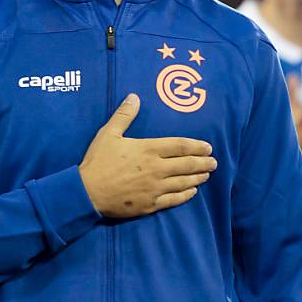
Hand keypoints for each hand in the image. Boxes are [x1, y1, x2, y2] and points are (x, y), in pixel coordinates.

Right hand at [79, 94, 216, 217]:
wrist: (87, 192)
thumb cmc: (98, 161)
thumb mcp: (108, 133)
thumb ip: (124, 115)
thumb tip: (134, 96)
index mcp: (148, 149)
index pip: (180, 146)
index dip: (196, 146)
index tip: (208, 147)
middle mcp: (156, 169)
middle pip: (186, 165)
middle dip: (203, 163)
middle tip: (214, 162)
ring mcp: (154, 188)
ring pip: (183, 182)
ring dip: (198, 178)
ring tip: (207, 175)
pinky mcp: (150, 204)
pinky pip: (173, 199)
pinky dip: (185, 195)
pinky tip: (192, 192)